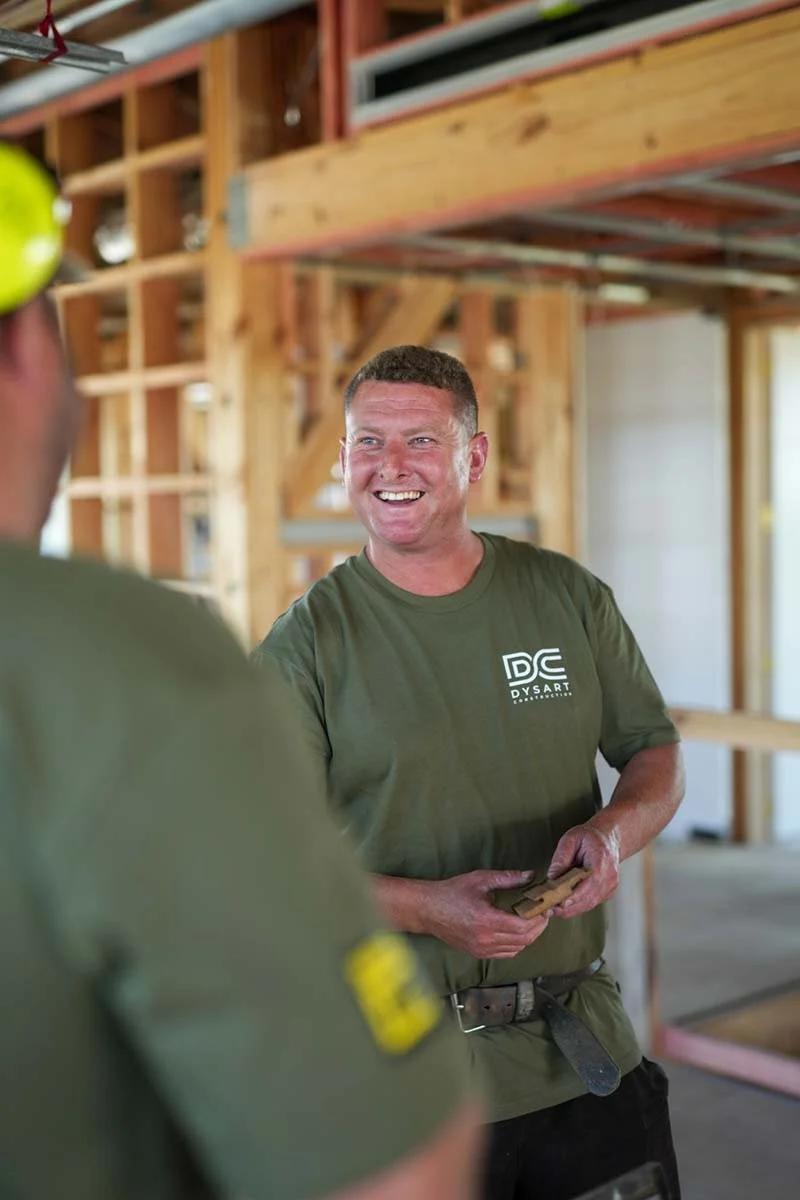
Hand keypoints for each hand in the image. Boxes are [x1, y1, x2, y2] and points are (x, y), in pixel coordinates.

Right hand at [420, 870, 549, 959]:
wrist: (428, 910)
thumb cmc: (452, 892)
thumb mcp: (480, 880)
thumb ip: (507, 878)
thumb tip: (530, 875)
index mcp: (487, 920)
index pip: (523, 926)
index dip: (539, 919)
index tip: (545, 908)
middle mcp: (485, 939)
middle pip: (524, 940)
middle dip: (538, 928)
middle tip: (544, 914)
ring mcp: (481, 949)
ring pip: (516, 949)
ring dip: (529, 937)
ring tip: (534, 922)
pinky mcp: (478, 954)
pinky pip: (505, 954)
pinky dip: (517, 945)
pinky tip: (518, 932)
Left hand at [546, 823, 620, 917]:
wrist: (607, 839)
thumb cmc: (589, 837)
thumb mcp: (571, 839)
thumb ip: (561, 858)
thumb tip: (552, 877)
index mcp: (600, 862)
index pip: (588, 884)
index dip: (573, 896)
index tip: (558, 903)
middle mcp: (609, 877)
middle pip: (588, 899)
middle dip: (567, 907)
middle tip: (548, 909)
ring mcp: (610, 887)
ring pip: (589, 904)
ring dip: (571, 909)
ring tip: (553, 908)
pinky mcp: (608, 892)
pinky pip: (591, 903)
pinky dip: (577, 905)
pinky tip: (565, 903)